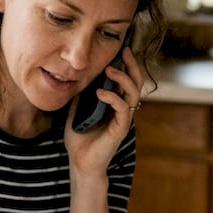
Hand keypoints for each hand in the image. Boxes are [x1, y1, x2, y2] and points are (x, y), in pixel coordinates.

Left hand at [64, 47, 143, 173]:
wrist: (80, 162)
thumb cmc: (79, 138)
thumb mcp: (76, 110)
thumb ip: (81, 94)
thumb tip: (78, 76)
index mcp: (115, 104)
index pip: (126, 80)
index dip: (126, 65)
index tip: (120, 49)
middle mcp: (122, 109)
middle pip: (136, 83)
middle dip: (131, 66)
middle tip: (124, 52)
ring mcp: (123, 119)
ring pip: (133, 94)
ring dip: (123, 79)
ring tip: (109, 70)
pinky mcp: (120, 128)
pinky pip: (123, 108)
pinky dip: (113, 97)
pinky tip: (100, 92)